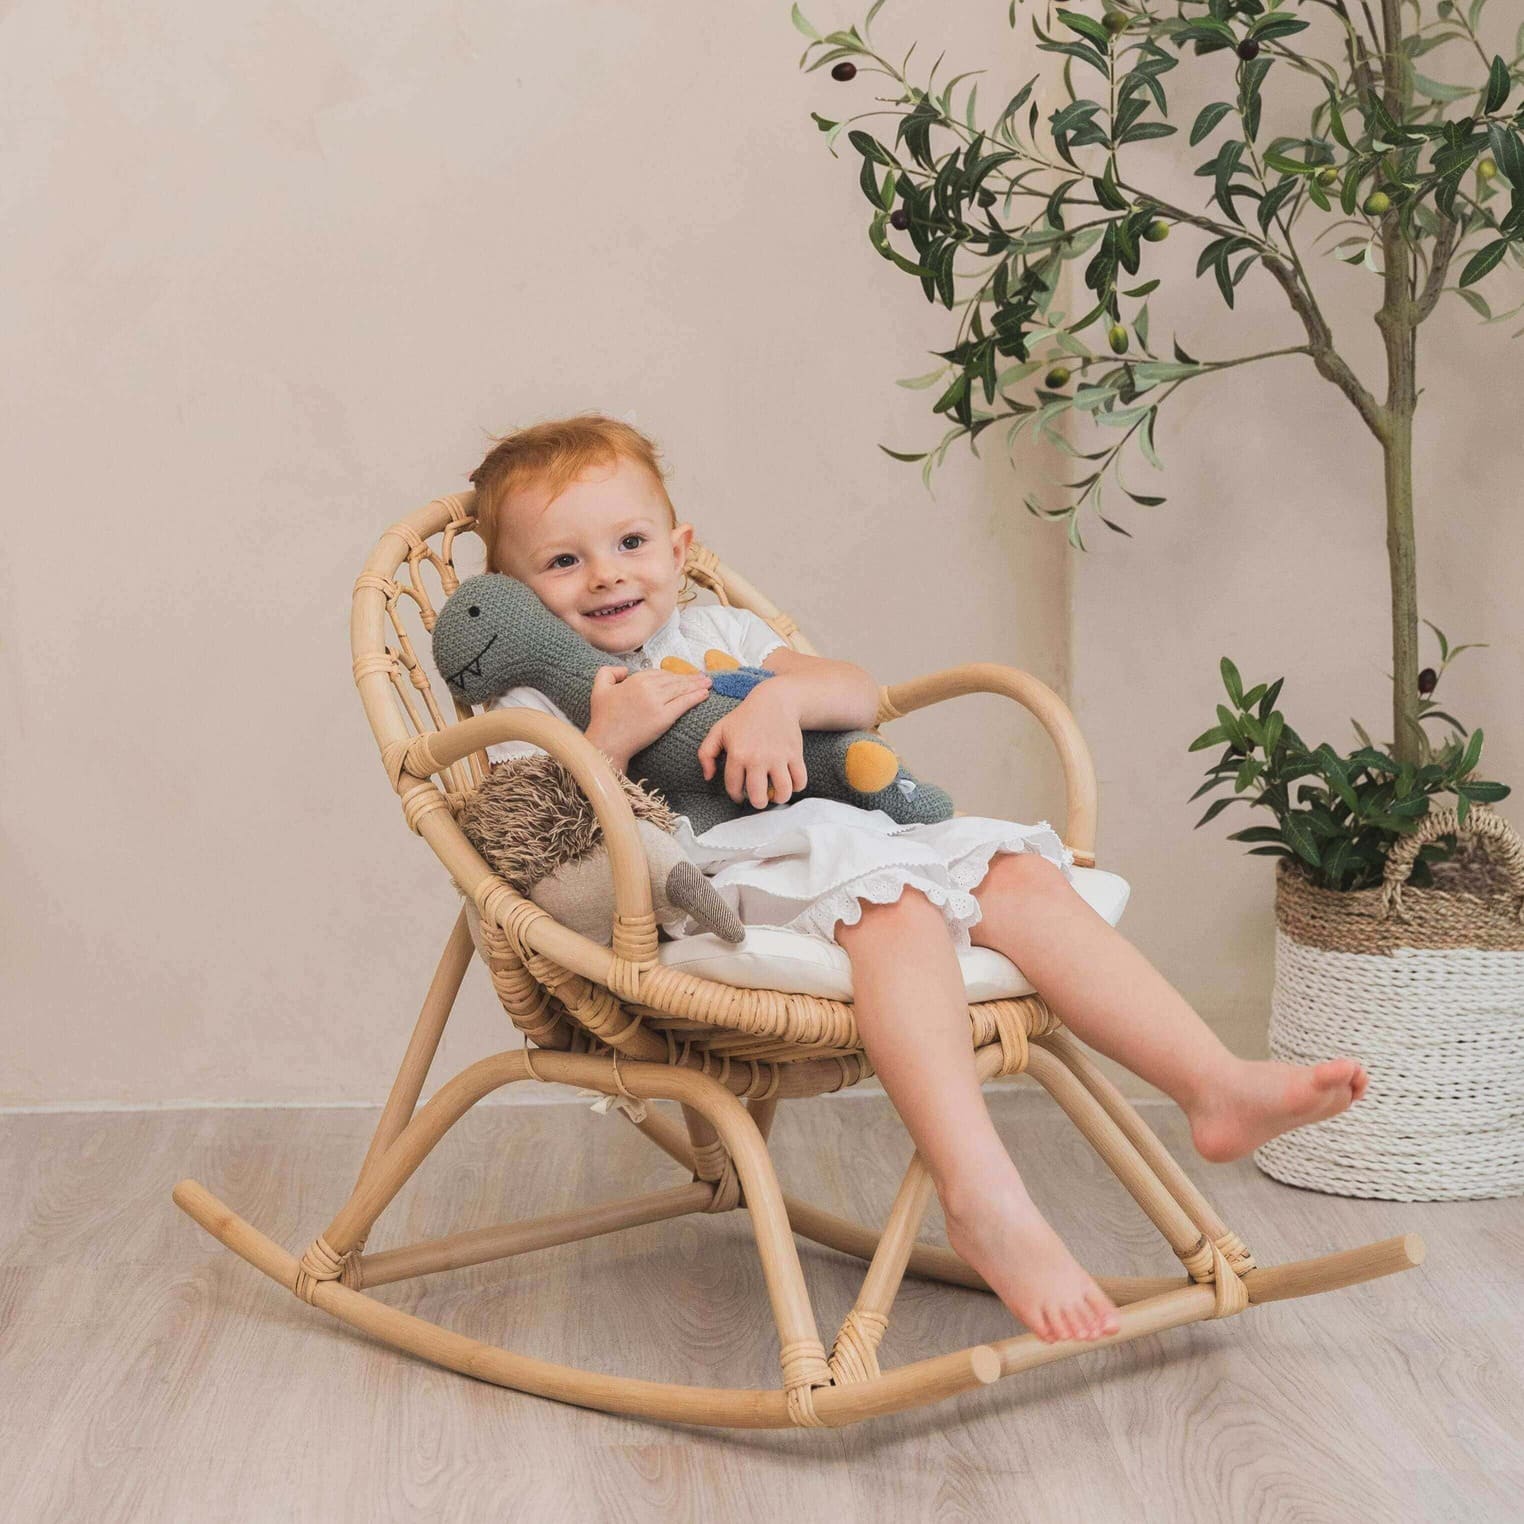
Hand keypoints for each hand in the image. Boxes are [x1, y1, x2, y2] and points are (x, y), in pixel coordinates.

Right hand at [585, 665, 711, 767]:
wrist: (607, 742)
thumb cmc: (602, 718)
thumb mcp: (599, 688)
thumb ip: (608, 672)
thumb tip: (625, 669)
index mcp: (635, 679)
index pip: (659, 673)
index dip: (672, 675)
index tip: (681, 676)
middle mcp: (647, 688)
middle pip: (673, 680)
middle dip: (689, 678)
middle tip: (703, 678)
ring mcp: (657, 702)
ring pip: (680, 690)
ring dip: (696, 685)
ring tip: (707, 683)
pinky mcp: (664, 718)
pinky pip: (683, 703)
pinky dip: (696, 697)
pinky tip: (704, 694)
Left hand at [697, 684, 807, 808]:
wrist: (774, 701)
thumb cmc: (744, 717)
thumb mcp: (718, 730)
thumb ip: (706, 754)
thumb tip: (708, 777)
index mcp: (737, 754)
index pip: (734, 788)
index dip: (736, 795)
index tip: (740, 793)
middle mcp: (758, 758)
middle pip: (758, 797)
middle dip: (758, 802)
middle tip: (759, 797)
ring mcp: (778, 757)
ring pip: (783, 792)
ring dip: (779, 798)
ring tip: (775, 793)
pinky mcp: (795, 754)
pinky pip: (800, 781)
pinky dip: (796, 786)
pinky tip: (789, 781)